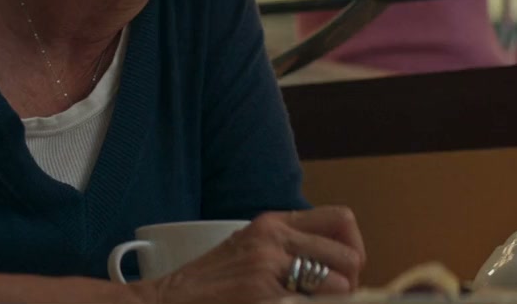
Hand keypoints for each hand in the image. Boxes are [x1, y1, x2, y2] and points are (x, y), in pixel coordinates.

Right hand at [134, 207, 365, 303]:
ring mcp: (268, 268)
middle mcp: (273, 238)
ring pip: (341, 286)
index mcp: (272, 223)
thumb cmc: (205, 287)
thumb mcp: (248, 251)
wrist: (163, 302)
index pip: (341, 220)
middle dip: (351, 285)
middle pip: (349, 256)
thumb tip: (338, 272)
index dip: (353, 250)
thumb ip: (287, 251)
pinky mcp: (264, 297)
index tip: (344, 273)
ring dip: (335, 303)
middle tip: (333, 300)